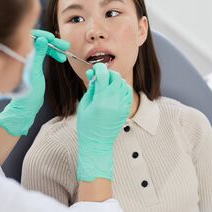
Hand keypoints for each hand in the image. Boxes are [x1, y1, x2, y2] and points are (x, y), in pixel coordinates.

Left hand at [0, 29, 68, 135]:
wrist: (27, 105)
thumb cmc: (29, 91)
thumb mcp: (35, 71)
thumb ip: (38, 54)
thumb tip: (42, 38)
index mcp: (21, 55)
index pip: (31, 37)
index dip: (43, 35)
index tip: (54, 39)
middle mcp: (24, 55)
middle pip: (39, 41)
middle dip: (53, 42)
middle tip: (65, 46)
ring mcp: (29, 59)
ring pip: (43, 47)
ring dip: (55, 48)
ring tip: (65, 53)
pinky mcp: (34, 65)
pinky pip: (44, 54)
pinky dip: (52, 55)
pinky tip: (61, 58)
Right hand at [77, 63, 132, 181]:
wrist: (97, 143)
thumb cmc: (87, 126)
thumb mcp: (84, 105)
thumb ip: (91, 88)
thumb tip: (94, 74)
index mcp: (101, 101)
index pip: (104, 76)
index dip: (99, 68)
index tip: (95, 68)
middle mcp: (114, 102)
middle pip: (116, 77)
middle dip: (108, 73)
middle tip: (100, 76)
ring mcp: (122, 106)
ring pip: (123, 83)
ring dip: (115, 80)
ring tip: (106, 84)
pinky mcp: (126, 110)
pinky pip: (128, 93)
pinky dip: (122, 88)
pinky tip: (114, 91)